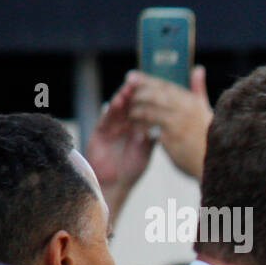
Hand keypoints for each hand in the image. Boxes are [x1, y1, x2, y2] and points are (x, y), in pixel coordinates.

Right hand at [84, 77, 155, 215]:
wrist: (114, 183)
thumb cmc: (131, 169)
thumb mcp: (146, 151)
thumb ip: (152, 137)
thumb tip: (166, 123)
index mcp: (136, 126)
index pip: (143, 108)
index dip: (147, 98)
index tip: (157, 87)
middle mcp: (124, 123)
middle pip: (130, 104)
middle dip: (135, 92)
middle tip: (140, 80)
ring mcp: (111, 126)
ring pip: (117, 108)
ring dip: (122, 97)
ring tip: (128, 88)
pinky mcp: (99, 131)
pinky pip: (105, 118)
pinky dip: (110, 110)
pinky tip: (115, 103)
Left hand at [128, 66, 212, 179]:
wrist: (216, 163)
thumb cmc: (208, 136)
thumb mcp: (205, 110)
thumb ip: (198, 89)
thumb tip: (198, 68)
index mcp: (191, 101)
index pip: (163, 84)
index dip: (145, 79)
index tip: (131, 77)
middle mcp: (184, 110)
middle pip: (153, 96)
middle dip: (137, 94)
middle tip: (127, 97)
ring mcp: (178, 125)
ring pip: (148, 112)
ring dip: (135, 111)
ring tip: (131, 114)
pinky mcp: (171, 140)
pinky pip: (149, 129)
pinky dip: (140, 128)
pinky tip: (136, 130)